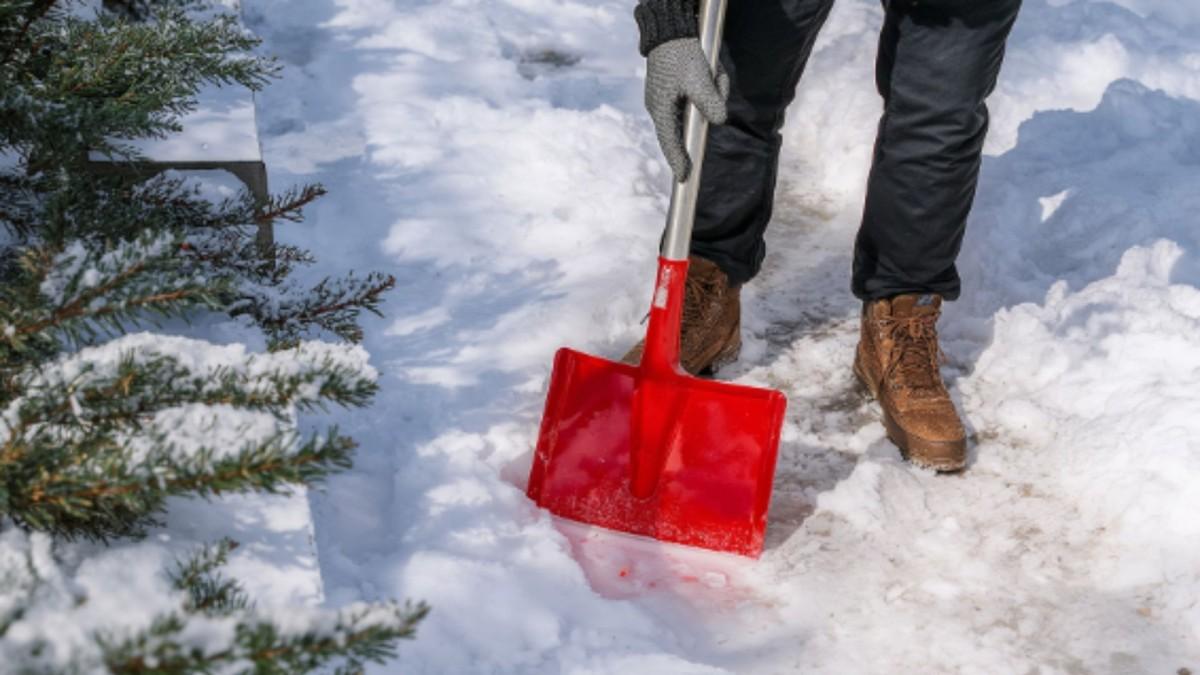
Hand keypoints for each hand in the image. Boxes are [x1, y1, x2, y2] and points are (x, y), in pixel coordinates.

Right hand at [645, 37, 729, 182]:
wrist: (669, 30)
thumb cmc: (681, 53)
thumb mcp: (699, 78)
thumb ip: (710, 102)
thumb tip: (719, 121)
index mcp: (661, 108)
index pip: (670, 142)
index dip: (678, 161)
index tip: (684, 178)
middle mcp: (658, 107)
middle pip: (684, 127)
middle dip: (705, 113)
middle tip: (714, 91)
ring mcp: (662, 99)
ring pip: (691, 112)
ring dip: (709, 93)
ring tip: (714, 70)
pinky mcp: (669, 90)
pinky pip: (691, 100)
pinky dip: (705, 89)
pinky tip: (711, 72)